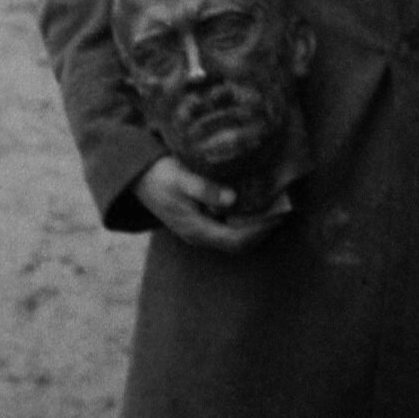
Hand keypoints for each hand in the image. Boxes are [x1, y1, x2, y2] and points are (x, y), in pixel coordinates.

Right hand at [132, 154, 288, 252]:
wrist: (136, 177)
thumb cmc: (159, 175)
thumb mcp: (180, 178)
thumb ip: (205, 188)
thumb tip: (232, 198)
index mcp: (196, 229)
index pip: (236, 239)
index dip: (259, 230)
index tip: (278, 214)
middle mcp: (198, 235)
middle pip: (238, 242)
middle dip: (262, 228)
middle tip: (283, 209)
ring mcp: (198, 229)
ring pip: (233, 235)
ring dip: (253, 223)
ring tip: (273, 204)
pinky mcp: (197, 220)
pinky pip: (226, 225)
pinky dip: (242, 217)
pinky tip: (252, 200)